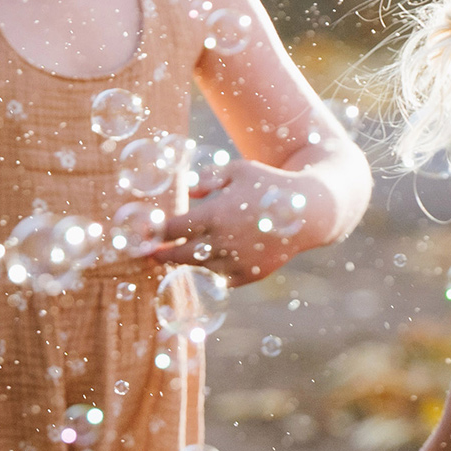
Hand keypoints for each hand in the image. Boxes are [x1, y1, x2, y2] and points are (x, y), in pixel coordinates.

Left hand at [141, 158, 319, 285]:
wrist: (308, 212)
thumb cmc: (269, 185)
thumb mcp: (238, 171)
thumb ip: (207, 179)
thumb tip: (186, 189)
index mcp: (216, 215)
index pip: (173, 229)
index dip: (154, 232)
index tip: (142, 234)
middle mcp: (224, 242)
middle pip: (180, 255)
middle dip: (161, 255)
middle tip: (149, 254)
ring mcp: (237, 261)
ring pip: (199, 269)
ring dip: (184, 264)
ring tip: (174, 258)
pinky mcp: (250, 274)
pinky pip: (221, 279)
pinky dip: (210, 273)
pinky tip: (204, 265)